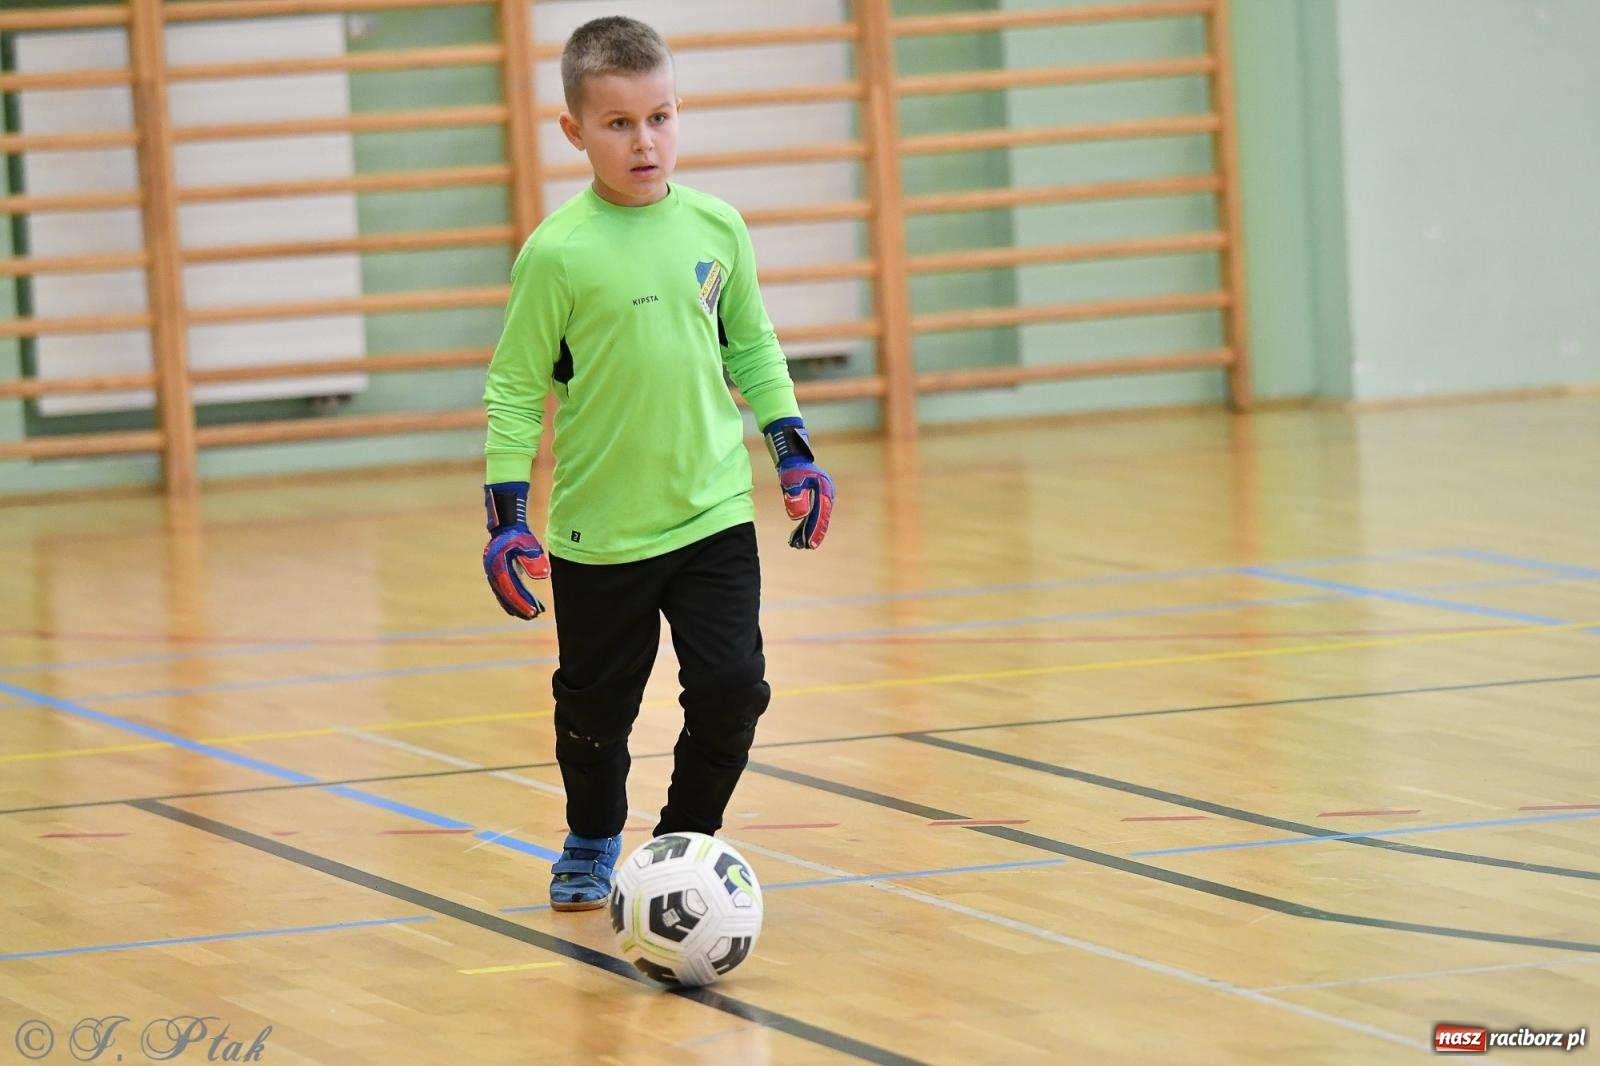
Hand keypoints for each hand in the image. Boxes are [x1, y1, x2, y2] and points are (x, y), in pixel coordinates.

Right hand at [482, 482, 549, 617]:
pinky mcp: (499, 573)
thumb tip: (543, 576)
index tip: (533, 612)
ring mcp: (494, 573)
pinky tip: (527, 605)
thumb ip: (534, 559)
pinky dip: (515, 599)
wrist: (507, 525)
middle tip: (534, 617)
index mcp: (498, 566)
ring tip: (533, 614)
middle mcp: (493, 572)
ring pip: (505, 595)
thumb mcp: (529, 544)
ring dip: (518, 605)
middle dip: (520, 607)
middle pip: (505, 596)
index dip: (521, 602)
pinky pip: (506, 590)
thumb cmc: (519, 534)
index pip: (510, 590)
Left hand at [763, 418, 833, 549]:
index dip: (815, 530)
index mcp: (823, 490)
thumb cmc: (792, 467)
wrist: (793, 455)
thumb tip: (799, 516)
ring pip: (816, 517)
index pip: (820, 514)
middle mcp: (826, 494)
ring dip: (808, 531)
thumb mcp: (791, 481)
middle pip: (820, 518)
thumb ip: (795, 497)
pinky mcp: (814, 497)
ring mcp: (821, 496)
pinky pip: (811, 514)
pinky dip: (805, 525)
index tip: (810, 543)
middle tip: (805, 547)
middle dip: (812, 533)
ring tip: (798, 545)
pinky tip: (797, 535)